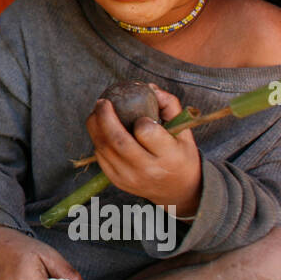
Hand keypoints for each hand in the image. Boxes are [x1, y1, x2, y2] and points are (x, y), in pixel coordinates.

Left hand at [87, 83, 201, 214]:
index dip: (141, 120)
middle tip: (102, 101)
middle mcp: (148, 170)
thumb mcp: (185, 131)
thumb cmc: (180, 155)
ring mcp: (130, 178)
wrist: (178, 191)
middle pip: (118, 140)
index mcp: (169, 156)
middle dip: (104, 116)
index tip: (141, 115)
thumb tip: (149, 88)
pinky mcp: (118, 181)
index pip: (146, 132)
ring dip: (95, 126)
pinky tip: (101, 131)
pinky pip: (100, 157)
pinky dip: (98, 140)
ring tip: (98, 112)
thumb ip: (169, 105)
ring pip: (104, 148)